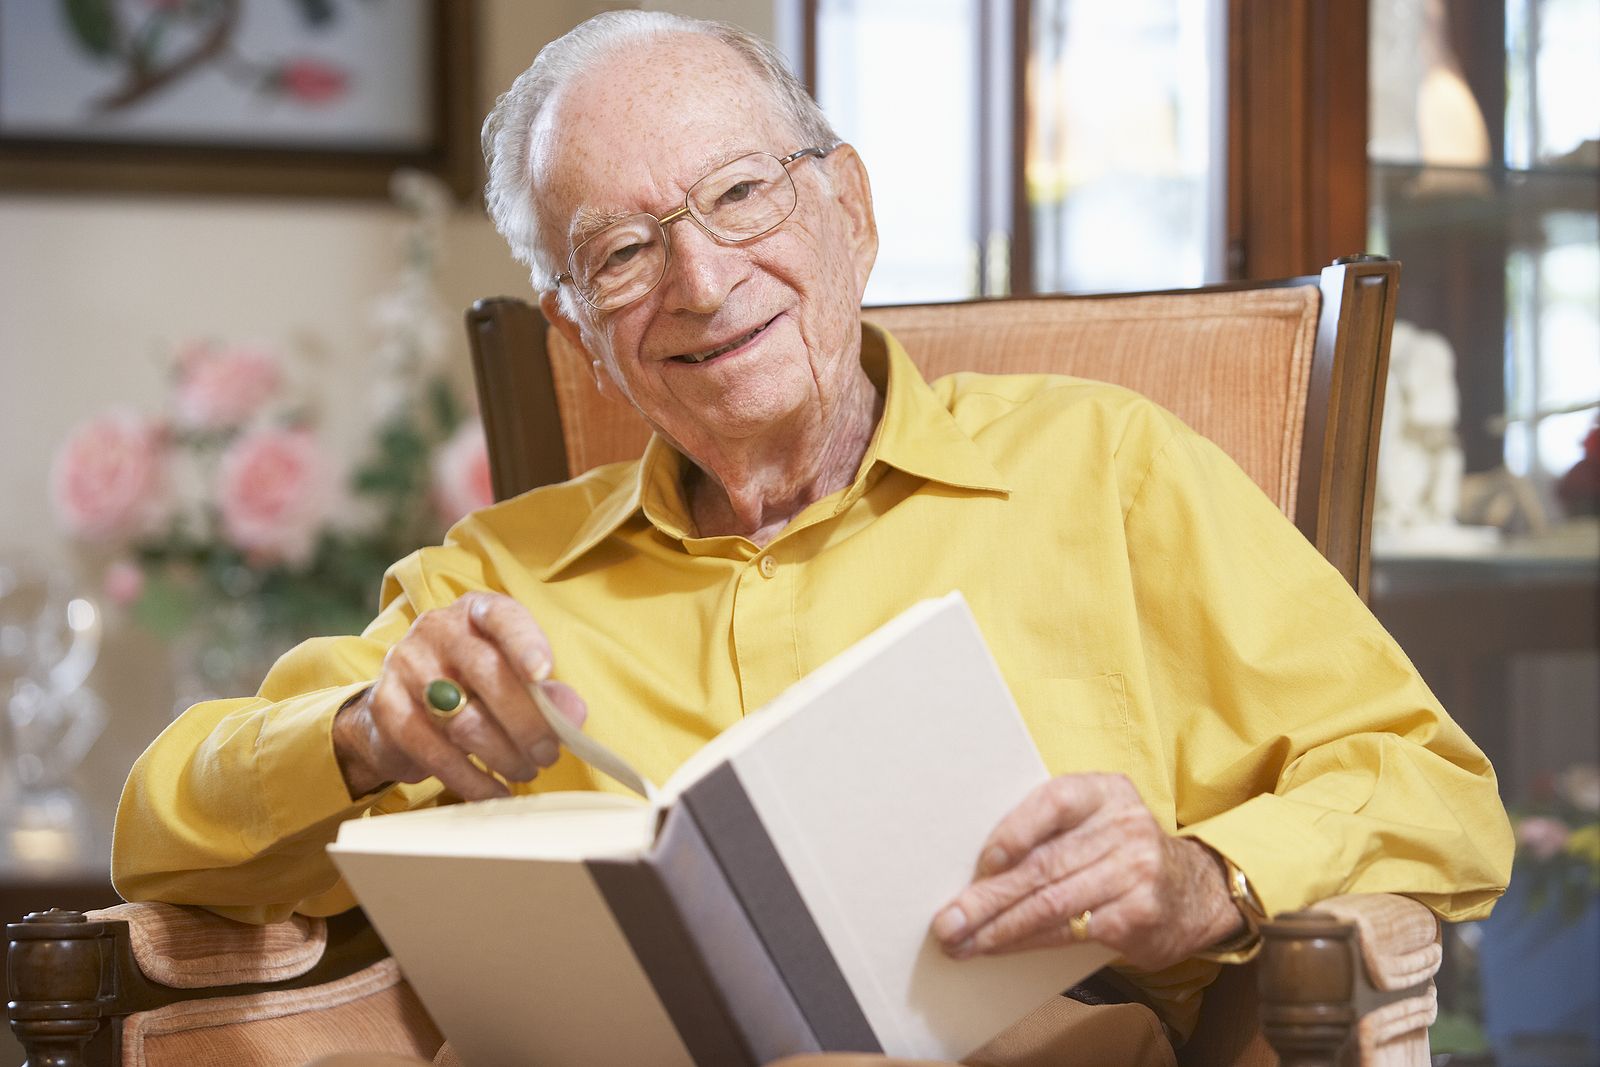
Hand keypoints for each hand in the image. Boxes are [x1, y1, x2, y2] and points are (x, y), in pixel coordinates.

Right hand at [332, 591, 586, 800]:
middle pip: (486, 673)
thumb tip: (572, 714)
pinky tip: (495, 792)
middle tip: (549, 753)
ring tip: (526, 770)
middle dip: (526, 721)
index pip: (501, 616)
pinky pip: (435, 752)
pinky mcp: (386, 708)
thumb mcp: (511, 678)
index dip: (524, 642)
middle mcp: (437, 630)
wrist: (399, 709)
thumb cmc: (471, 686)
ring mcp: (406, 666)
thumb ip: (545, 693)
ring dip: (503, 754)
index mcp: (475, 612)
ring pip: (461, 718)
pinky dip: (472, 779)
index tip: (543, 673)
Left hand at [930, 773, 1240, 970]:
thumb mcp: (1094, 822)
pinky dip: (1028, 942)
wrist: (1193, 892)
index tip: (982, 864)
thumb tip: (976, 868)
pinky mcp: (1139, 914)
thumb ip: (1049, 830)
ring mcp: (1136, 870)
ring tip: (962, 942)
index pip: (1053, 801)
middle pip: (1044, 864)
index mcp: (1104, 791)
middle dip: (988, 897)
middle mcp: (1124, 826)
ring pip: (1052, 903)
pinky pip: (1071, 930)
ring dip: (1000, 927)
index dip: (1014, 831)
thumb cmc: (1119, 853)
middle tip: (948, 921)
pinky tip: (1000, 948)